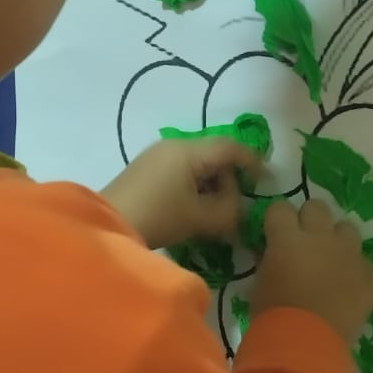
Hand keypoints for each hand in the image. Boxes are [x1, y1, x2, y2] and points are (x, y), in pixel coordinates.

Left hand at [102, 139, 253, 250]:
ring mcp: (156, 156)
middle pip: (213, 155)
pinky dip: (192, 188)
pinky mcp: (144, 171)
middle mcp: (173, 146)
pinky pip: (180, 172)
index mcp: (188, 151)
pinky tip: (189, 211)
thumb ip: (229, 212)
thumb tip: (238, 209)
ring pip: (196, 165)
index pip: (230, 148)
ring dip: (209, 187)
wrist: (107, 226)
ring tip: (209, 215)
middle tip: (232, 208)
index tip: (265, 181)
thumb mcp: (200, 218)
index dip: (252, 162)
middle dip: (228, 181)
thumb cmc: (158, 217)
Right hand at [250, 199, 372, 345]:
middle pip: (317, 207)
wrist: (307, 345)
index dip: (277, 219)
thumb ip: (270, 258)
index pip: (280, 207)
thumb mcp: (260, 282)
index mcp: (288, 237)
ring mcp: (349, 254)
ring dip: (336, 238)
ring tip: (330, 259)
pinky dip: (353, 267)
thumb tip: (274, 250)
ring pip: (346, 227)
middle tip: (303, 242)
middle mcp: (321, 237)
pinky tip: (345, 285)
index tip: (275, 233)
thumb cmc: (273, 316)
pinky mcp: (368, 274)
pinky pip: (362, 259)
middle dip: (309, 220)